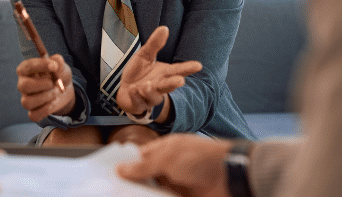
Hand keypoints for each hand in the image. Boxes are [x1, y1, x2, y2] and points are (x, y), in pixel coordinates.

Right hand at [16, 54, 73, 121]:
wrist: (64, 89)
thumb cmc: (58, 74)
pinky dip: (46, 110)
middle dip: (42, 85)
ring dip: (45, 97)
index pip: (27, 66)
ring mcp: (26, 98)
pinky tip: (53, 103)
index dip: (40, 66)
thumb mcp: (60, 66)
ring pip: (27, 102)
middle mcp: (23, 84)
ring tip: (55, 92)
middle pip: (23, 86)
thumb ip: (58, 61)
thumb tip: (57, 60)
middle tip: (53, 83)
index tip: (54, 66)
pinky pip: (33, 115)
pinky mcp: (32, 111)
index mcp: (26, 69)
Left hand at [115, 26, 201, 117]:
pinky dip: (136, 96)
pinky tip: (133, 90)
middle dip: (173, 83)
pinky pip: (138, 102)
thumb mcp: (144, 56)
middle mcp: (159, 86)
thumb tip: (164, 28)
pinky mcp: (138, 104)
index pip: (177, 70)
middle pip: (168, 85)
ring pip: (153, 96)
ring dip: (151, 91)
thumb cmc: (138, 73)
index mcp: (164, 74)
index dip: (187, 68)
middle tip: (180, 81)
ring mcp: (149, 97)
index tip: (198, 65)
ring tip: (146, 85)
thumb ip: (154, 44)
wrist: (124, 91)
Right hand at [117, 133, 232, 196]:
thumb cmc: (201, 158)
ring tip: (123, 196)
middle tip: (113, 190)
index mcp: (165, 149)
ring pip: (154, 191)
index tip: (110, 174)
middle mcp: (170, 166)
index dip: (126, 165)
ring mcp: (178, 184)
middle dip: (132, 183)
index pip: (140, 157)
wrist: (231, 176)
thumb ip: (144, 165)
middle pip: (146, 177)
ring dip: (144, 194)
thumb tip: (121, 168)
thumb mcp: (167, 158)